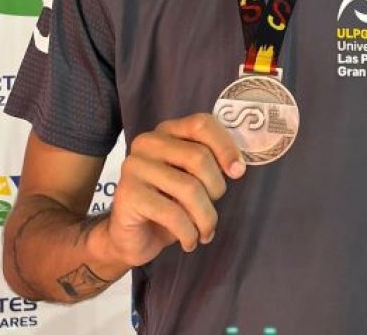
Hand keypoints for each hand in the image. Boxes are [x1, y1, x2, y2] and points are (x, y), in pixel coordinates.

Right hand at [104, 113, 245, 265]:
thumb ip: (211, 164)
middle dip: (216, 189)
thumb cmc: (169, 204)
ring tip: (205, 232)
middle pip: (199, 157)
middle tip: (212, 211)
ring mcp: (134, 166)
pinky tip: (189, 242)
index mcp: (167, 131)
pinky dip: (188, 233)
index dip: (225, 146)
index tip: (238, 172)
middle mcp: (148, 142)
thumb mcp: (193, 180)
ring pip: (189, 188)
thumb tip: (237, 167)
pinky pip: (172, 213)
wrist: (131, 238)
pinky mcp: (128, 195)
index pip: (202, 124)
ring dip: (205, 217)